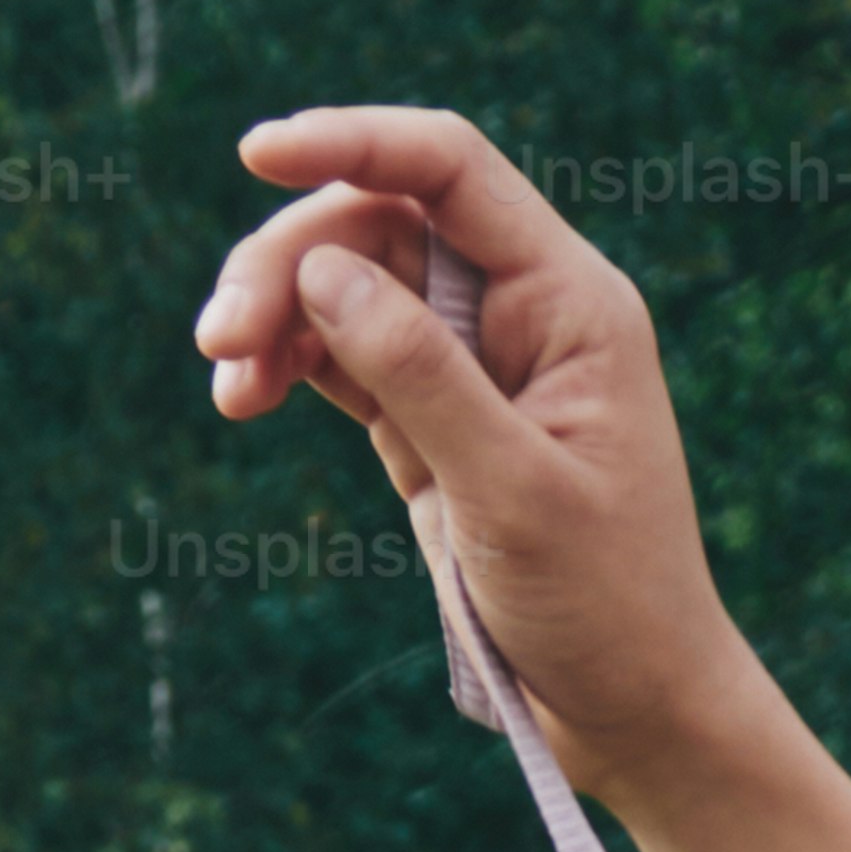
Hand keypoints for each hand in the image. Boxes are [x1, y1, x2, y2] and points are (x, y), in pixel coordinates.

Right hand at [190, 105, 769, 809]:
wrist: (633, 709)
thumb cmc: (603, 603)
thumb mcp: (510, 490)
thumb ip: (420, 373)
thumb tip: (325, 265)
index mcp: (568, 302)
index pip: (450, 173)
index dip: (353, 142)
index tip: (256, 153)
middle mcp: (522, 315)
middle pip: (380, 228)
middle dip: (289, 261)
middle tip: (217, 339)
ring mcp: (473, 369)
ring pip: (351, 292)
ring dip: (275, 317)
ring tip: (225, 383)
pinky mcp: (433, 428)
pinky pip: (345, 361)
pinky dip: (288, 366)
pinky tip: (242, 399)